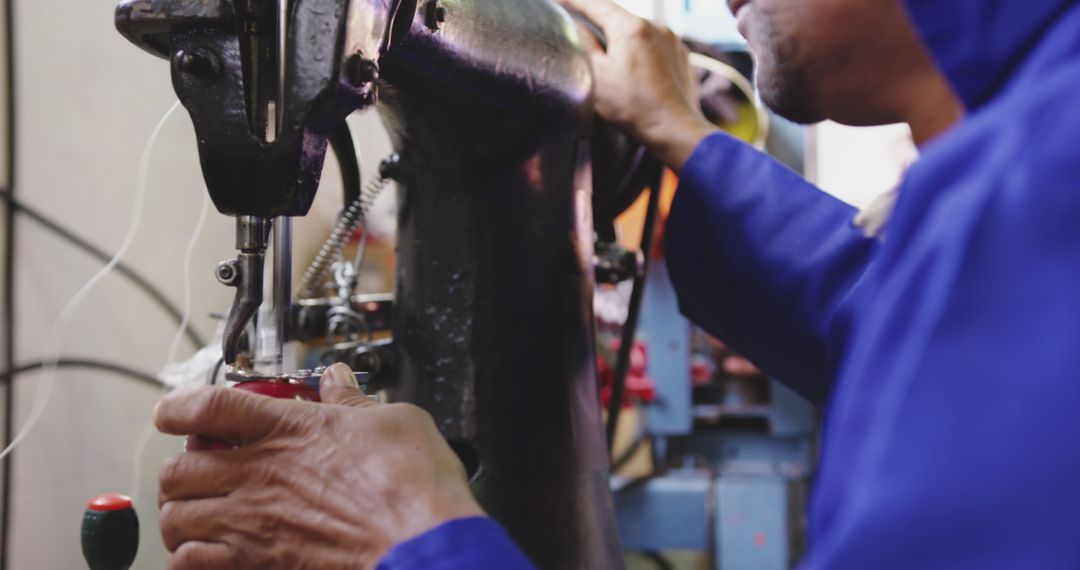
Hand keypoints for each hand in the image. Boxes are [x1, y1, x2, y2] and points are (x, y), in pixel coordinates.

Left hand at [154, 364, 483, 568]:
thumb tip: (338, 381)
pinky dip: (189, 558)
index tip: (172, 412)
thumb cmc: (414, 487)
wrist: (422, 545)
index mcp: (288, 429)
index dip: (179, 406)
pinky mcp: (256, 565)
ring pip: (176, 517)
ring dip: (180, 516)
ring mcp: (252, 523)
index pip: (208, 406)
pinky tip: (209, 554)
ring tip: (198, 516)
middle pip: (178, 467)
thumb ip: (354, 401)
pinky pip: (189, 563)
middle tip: (199, 472)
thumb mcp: (394, 421)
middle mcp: (259, 473)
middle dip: (181, 470)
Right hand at [562, 0, 717, 169]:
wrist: (675, 129)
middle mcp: (655, 26)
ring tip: (616, 68)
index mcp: (630, 28)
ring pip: (638, 34)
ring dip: (624, 43)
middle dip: (602, 26)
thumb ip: (585, 46)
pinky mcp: (681, 55)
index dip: (575, 0)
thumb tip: (579, 27)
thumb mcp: (597, 77)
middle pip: (619, 19)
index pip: (596, 4)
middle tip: (585, 38)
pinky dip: (642, 55)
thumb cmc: (634, 107)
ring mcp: (672, 40)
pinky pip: (655, 47)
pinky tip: (638, 76)